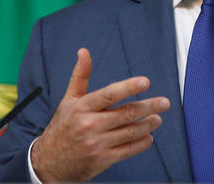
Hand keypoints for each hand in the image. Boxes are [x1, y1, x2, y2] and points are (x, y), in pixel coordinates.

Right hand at [31, 48, 169, 181]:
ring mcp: (97, 143)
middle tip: (164, 102)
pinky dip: (142, 143)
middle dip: (149, 106)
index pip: (110, 94)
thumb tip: (84, 52)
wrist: (49, 162)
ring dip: (148, 125)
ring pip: (130, 131)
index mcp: (82, 107)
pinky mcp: (102, 160)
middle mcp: (90, 124)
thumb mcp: (68, 100)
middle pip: (126, 113)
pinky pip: (128, 150)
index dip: (129, 87)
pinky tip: (149, 138)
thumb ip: (80, 76)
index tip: (145, 82)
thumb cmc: (62, 127)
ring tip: (157, 119)